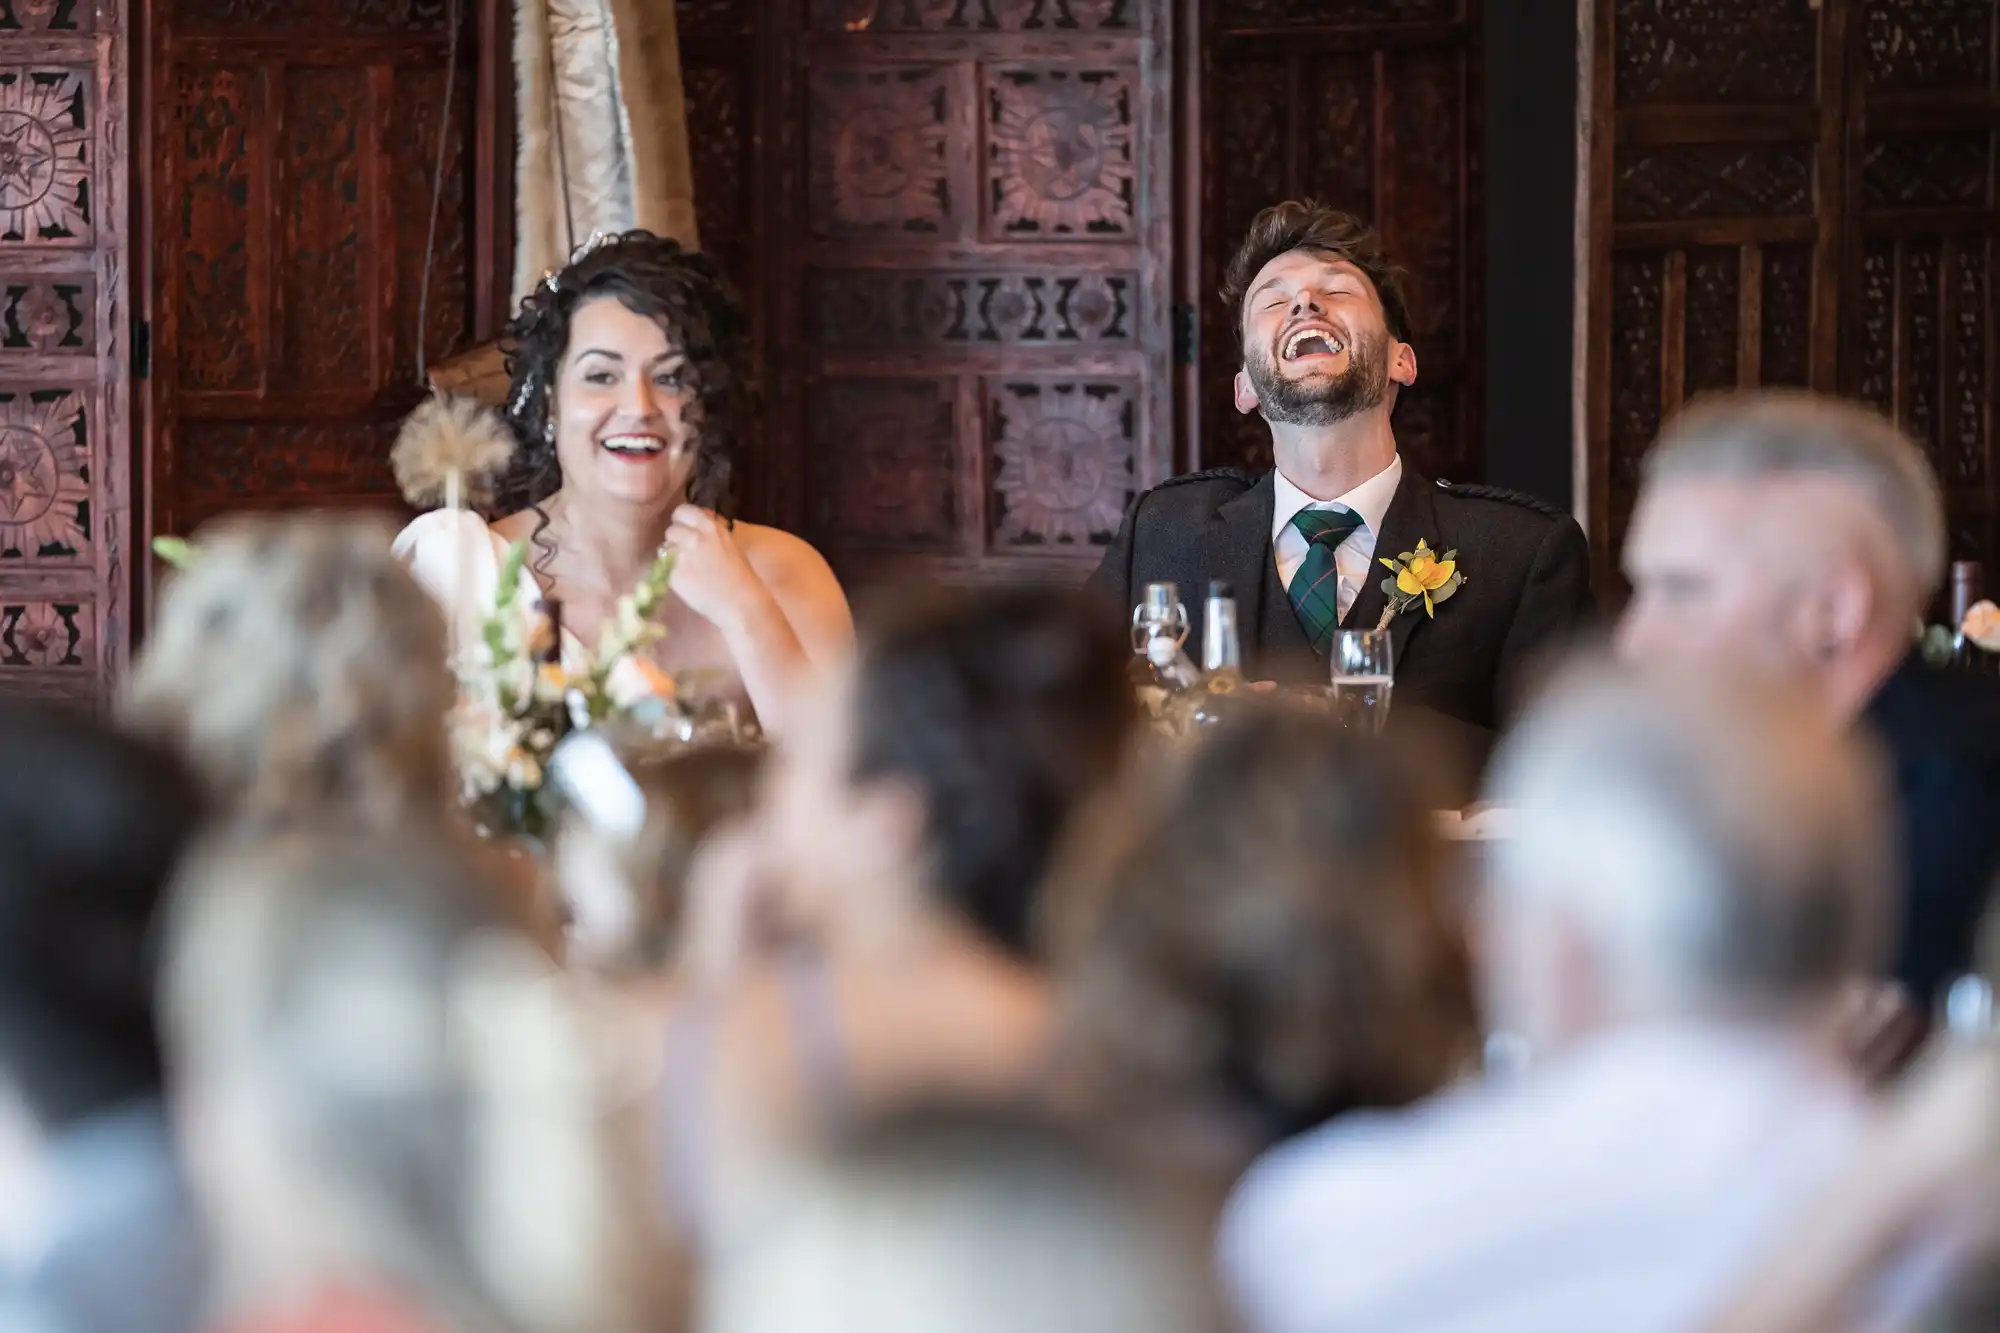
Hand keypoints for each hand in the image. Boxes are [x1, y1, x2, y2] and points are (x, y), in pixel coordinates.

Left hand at [661, 505, 764, 631]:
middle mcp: (693, 537)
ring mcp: (681, 555)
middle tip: (687, 554)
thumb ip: (711, 529)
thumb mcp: (728, 542)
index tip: (686, 530)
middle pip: (671, 530)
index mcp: (710, 526)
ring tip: (687, 568)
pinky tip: (686, 581)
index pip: (682, 511)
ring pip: (665, 548)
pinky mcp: (672, 574)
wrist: (741, 604)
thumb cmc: (741, 575)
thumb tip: (700, 516)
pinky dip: (671, 572)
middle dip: (677, 540)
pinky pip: (664, 567)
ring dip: (672, 555)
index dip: (682, 521)